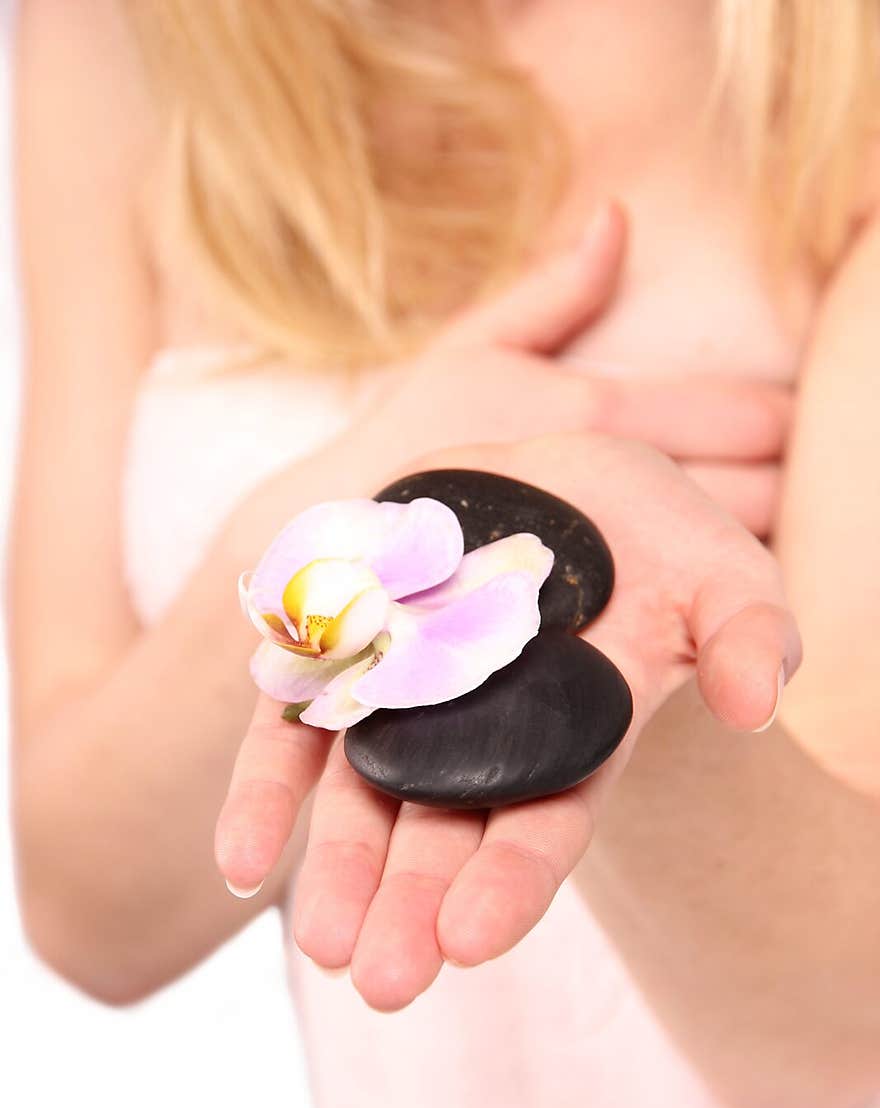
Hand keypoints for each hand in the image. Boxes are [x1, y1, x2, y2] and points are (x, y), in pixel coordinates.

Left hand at [216, 433, 800, 1009]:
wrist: (554, 478)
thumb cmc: (652, 537)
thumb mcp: (724, 571)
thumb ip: (749, 634)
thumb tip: (757, 701)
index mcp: (571, 743)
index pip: (541, 828)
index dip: (509, 884)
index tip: (470, 942)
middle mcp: (480, 744)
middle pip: (439, 836)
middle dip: (411, 907)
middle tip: (382, 981)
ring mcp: (402, 704)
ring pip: (358, 800)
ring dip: (337, 873)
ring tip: (322, 945)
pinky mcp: (340, 657)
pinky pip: (290, 731)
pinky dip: (265, 793)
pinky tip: (242, 860)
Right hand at [224, 203, 788, 569]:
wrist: (347, 544)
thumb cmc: (409, 440)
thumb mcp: (476, 345)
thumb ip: (556, 290)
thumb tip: (616, 217)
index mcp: (596, 412)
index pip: (747, 417)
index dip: (776, 421)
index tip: (772, 423)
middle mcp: (610, 484)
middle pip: (759, 490)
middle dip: (776, 479)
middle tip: (758, 471)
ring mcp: (601, 550)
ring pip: (726, 547)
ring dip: (745, 528)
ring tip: (717, 513)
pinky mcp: (583, 599)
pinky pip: (677, 593)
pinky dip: (697, 574)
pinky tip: (678, 561)